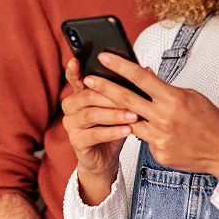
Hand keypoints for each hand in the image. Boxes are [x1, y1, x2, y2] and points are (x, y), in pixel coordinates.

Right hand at [62, 58, 133, 203]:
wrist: (105, 158)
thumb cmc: (113, 127)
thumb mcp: (121, 105)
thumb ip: (128, 87)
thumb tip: (147, 69)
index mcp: (80, 93)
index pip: (74, 78)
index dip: (73, 70)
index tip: (76, 61)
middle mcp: (71, 106)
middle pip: (88, 95)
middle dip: (111, 95)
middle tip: (131, 96)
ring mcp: (71, 124)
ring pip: (91, 114)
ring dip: (114, 114)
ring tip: (133, 115)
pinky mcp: (76, 141)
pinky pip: (95, 134)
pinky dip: (113, 131)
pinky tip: (128, 130)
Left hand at [85, 53, 218, 181]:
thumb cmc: (212, 122)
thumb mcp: (191, 96)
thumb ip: (165, 88)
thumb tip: (146, 75)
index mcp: (174, 99)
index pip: (141, 77)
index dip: (120, 66)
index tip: (105, 58)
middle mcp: (164, 118)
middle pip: (126, 99)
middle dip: (104, 88)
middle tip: (88, 79)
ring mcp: (160, 138)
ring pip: (130, 122)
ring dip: (117, 113)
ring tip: (106, 105)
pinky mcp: (158, 154)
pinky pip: (144, 140)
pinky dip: (146, 133)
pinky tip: (156, 132)